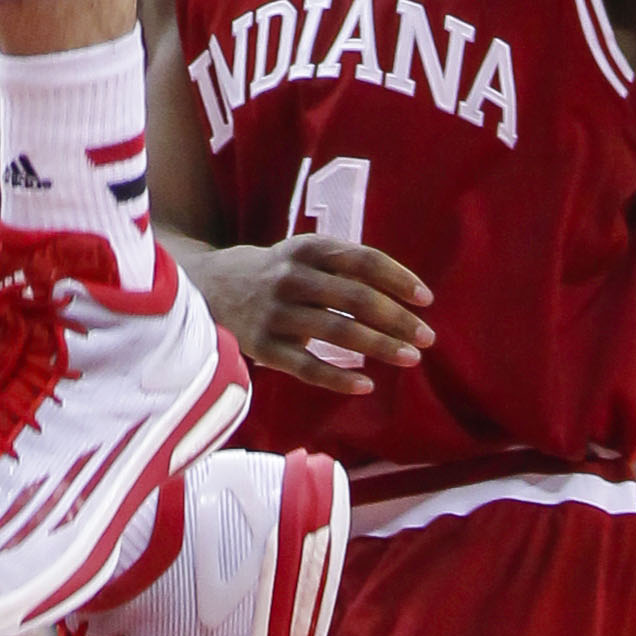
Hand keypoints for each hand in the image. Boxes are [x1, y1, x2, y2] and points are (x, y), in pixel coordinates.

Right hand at [192, 235, 432, 396]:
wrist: (209, 287)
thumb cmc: (275, 274)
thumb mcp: (303, 256)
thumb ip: (344, 267)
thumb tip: (402, 294)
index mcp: (307, 249)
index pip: (362, 259)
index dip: (397, 278)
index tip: (426, 298)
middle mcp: (291, 277)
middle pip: (354, 297)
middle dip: (396, 318)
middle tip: (427, 337)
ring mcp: (276, 312)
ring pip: (336, 331)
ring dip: (379, 346)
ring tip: (411, 359)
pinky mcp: (263, 346)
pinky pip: (306, 367)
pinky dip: (338, 378)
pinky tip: (366, 386)